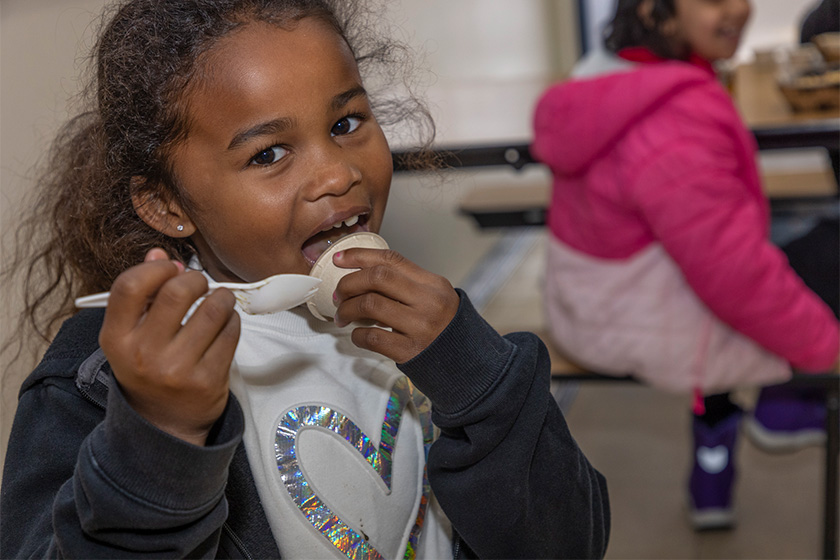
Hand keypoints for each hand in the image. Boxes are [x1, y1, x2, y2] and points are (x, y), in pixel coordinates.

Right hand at [98, 248, 239, 445]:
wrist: (164, 424)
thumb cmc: (148, 369)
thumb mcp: (131, 335)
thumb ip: (142, 294)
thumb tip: (160, 254)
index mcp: (116, 339)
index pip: (130, 286)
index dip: (156, 268)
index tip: (170, 269)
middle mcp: (143, 355)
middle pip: (177, 292)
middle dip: (195, 279)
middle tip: (200, 285)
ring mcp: (177, 369)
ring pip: (213, 310)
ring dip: (221, 297)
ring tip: (217, 301)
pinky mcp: (208, 380)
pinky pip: (231, 333)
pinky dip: (232, 321)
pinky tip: (224, 326)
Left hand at [331, 248, 458, 362]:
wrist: (467, 363)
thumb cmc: (444, 328)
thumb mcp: (435, 297)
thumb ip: (406, 284)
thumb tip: (364, 274)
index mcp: (433, 283)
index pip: (391, 259)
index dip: (360, 256)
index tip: (339, 259)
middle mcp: (428, 302)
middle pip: (377, 278)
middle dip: (349, 283)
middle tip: (339, 294)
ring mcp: (420, 327)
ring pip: (370, 305)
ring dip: (347, 309)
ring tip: (342, 316)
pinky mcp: (410, 351)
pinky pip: (372, 337)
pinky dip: (357, 335)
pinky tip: (357, 335)